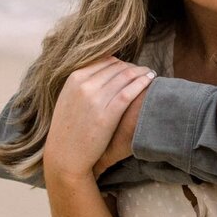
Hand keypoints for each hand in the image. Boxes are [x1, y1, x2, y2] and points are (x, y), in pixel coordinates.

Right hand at [43, 58, 155, 181]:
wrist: (64, 155)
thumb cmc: (69, 127)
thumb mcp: (69, 98)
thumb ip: (84, 82)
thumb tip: (107, 68)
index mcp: (74, 78)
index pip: (106, 61)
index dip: (122, 62)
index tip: (132, 67)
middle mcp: (84, 85)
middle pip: (118, 66)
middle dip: (134, 66)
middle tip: (144, 70)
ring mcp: (95, 99)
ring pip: (126, 75)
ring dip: (142, 72)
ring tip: (150, 73)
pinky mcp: (107, 114)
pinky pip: (129, 91)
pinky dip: (143, 82)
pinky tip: (151, 80)